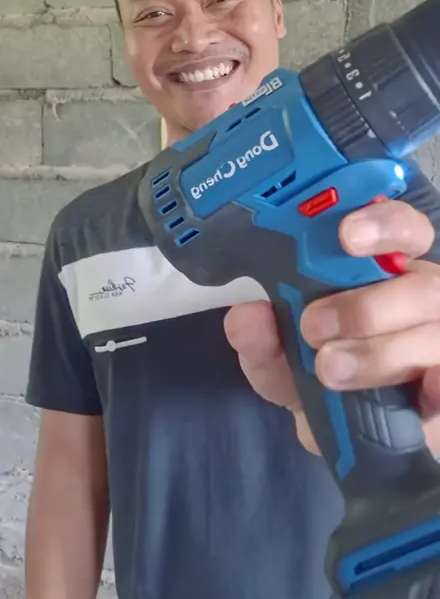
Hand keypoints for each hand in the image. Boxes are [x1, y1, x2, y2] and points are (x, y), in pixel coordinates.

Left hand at [224, 199, 439, 455]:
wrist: (349, 444)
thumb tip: (247, 318)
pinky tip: (409, 397)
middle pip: (425, 285)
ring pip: (437, 335)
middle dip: (366, 307)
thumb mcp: (281, 364)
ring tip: (330, 370)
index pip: (402, 228)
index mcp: (387, 274)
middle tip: (313, 327)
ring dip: (379, 354)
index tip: (346, 236)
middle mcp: (424, 300)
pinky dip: (430, 391)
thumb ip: (262, 342)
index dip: (383, 223)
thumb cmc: (320, 381)